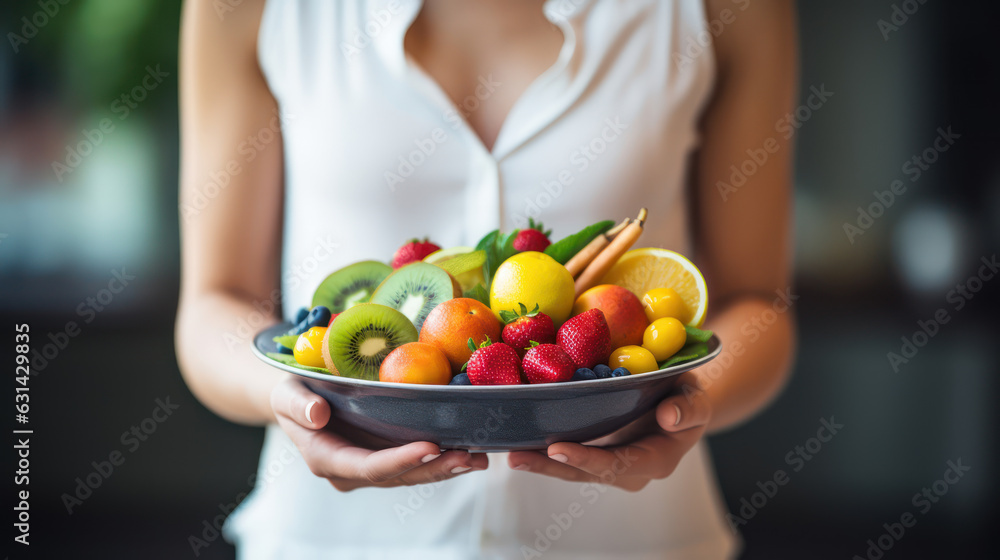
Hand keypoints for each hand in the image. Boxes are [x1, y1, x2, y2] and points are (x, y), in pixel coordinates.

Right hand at [271, 378, 487, 490]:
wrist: (298, 399)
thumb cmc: (292, 393)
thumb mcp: (286, 393)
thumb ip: (297, 404)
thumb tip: (317, 414)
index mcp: (327, 460)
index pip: (368, 467)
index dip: (400, 461)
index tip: (430, 448)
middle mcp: (353, 471)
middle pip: (398, 476)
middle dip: (434, 469)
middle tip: (469, 457)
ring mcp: (372, 465)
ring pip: (412, 474)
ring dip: (446, 468)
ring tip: (479, 458)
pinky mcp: (387, 455)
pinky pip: (416, 462)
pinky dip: (444, 458)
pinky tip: (472, 451)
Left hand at [507, 372, 709, 491]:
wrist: (680, 403)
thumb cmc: (687, 399)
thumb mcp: (697, 399)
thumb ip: (689, 408)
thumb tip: (668, 416)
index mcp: (655, 460)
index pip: (618, 464)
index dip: (587, 459)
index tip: (558, 450)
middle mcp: (628, 470)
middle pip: (585, 473)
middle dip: (550, 467)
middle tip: (516, 456)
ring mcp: (609, 463)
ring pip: (571, 468)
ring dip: (540, 462)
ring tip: (509, 453)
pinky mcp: (594, 451)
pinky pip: (567, 455)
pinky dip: (543, 450)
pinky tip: (517, 440)